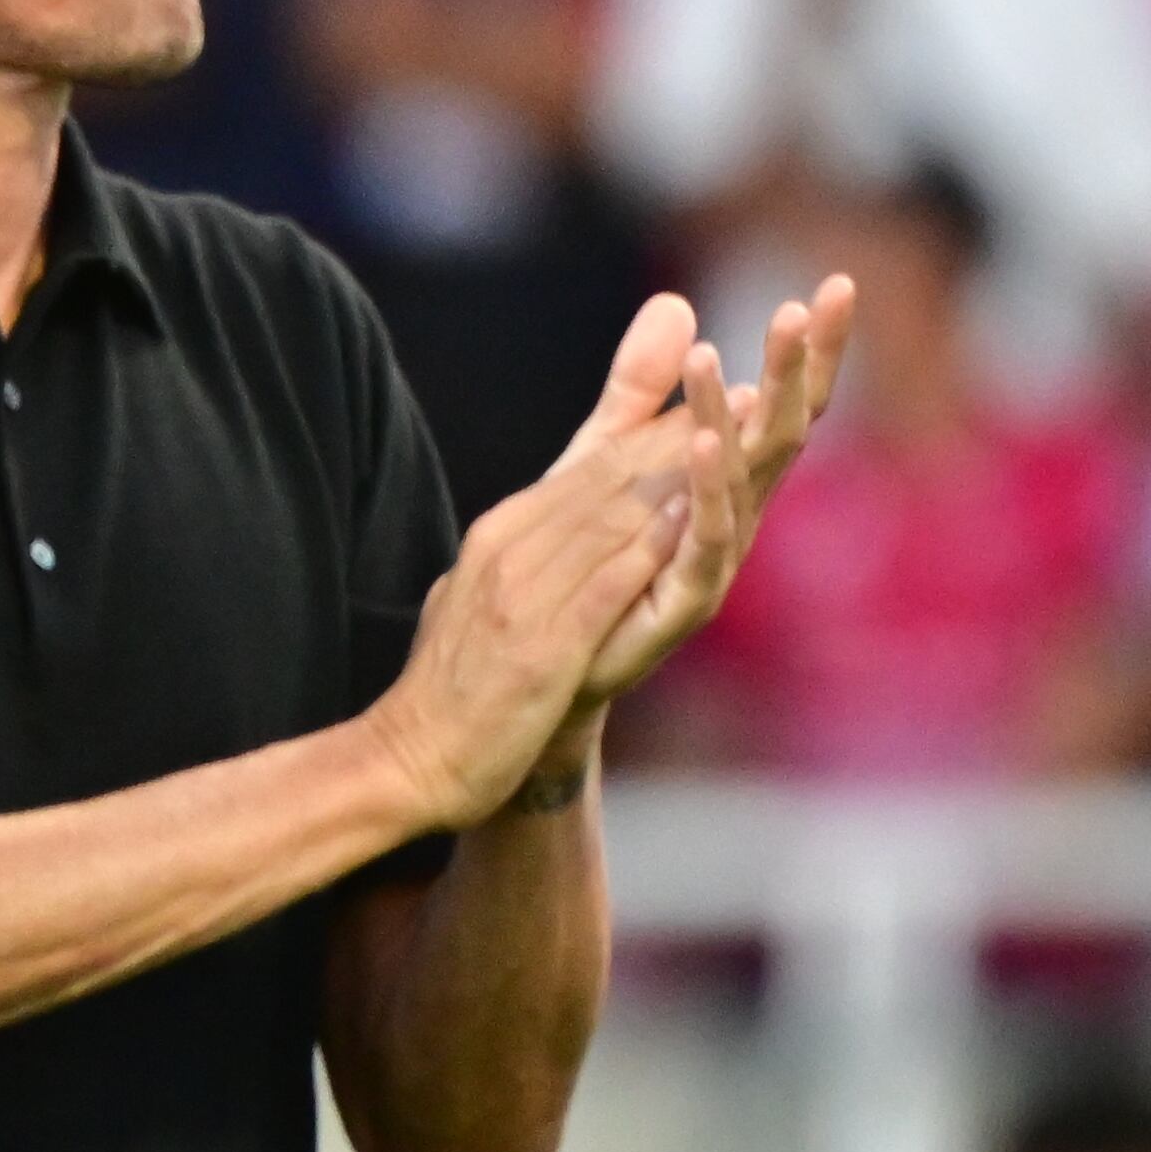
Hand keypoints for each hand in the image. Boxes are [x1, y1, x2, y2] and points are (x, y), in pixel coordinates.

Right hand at [364, 413, 702, 832]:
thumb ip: (526, 547)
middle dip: (674, 435)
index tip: (709, 394)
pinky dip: (644, 552)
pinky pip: (600, 590)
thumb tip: (550, 515)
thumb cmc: (457, 685)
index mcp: (499, 535)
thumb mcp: (480, 592)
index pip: (586, 470)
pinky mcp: (539, 650)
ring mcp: (519, 597)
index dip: (651, 428)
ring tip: (733, 440)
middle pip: (604, 482)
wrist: (411, 758)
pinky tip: (688, 526)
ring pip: (608, 523)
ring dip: (674, 477)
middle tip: (739, 393)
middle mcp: (507, 551)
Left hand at [563, 277, 857, 705]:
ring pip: (746, 476)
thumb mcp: (606, 452)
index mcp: (730, 473)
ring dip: (740, 416)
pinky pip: (705, 535)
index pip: (780, 400)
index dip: (812, 350)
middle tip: (808, 305)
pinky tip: (703, 441)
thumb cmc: (591, 549)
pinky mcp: (687, 596)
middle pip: (781, 429)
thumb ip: (639, 385)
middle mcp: (740, 511)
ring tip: (727, 356)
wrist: (554, 650)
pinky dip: (708, 487)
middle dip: (796, 369)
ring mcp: (720, 555)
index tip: (837, 285)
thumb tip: (675, 303)